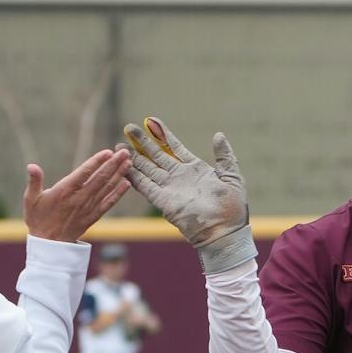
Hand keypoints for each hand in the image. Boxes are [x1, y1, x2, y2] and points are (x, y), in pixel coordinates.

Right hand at [22, 146, 134, 242]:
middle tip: (125, 152)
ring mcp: (88, 208)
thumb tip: (32, 166)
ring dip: (119, 175)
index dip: (97, 161)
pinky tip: (127, 184)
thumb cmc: (38, 219)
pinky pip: (108, 203)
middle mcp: (79, 199)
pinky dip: (118, 193)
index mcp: (64, 191)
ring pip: (106, 189)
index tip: (108, 152)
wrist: (49, 245)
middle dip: (113, 164)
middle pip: (100, 178)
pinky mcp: (93, 217)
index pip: (84, 173)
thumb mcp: (30, 199)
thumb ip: (34, 182)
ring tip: (128, 163)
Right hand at [122, 117, 254, 271]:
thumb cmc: (231, 207)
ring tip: (120, 144)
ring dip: (134, 157)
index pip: (175, 147)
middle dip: (142, 142)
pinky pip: (145, 186)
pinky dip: (134, 176)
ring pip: (148, 168)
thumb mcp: (231, 177)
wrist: (224, 231)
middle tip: (128, 128)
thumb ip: (224, 156)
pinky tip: (123, 165)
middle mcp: (179, 177)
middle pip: (157, 156)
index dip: (162, 134)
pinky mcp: (163, 201)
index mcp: (195, 169)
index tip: (150, 121)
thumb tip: (218, 135)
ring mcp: (170, 188)